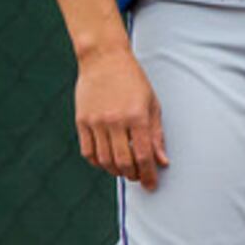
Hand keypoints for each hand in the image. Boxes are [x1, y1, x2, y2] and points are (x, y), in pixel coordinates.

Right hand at [75, 42, 167, 188]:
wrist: (104, 59)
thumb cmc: (134, 81)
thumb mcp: (152, 105)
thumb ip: (156, 135)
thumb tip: (162, 161)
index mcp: (137, 117)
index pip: (143, 155)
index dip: (148, 174)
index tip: (152, 185)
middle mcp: (115, 121)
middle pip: (123, 161)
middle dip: (132, 175)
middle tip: (138, 178)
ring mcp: (96, 122)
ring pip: (104, 160)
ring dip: (115, 171)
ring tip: (124, 171)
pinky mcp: (81, 121)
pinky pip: (88, 151)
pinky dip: (97, 162)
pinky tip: (106, 162)